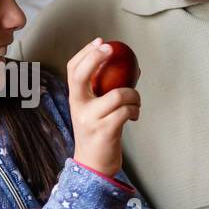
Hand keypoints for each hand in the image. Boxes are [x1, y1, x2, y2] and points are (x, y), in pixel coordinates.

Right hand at [67, 37, 139, 176]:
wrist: (93, 166)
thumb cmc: (98, 134)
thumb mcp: (95, 111)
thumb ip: (106, 91)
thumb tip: (132, 69)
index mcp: (75, 99)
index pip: (72, 70)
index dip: (85, 53)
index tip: (100, 41)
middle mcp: (79, 107)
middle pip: (81, 75)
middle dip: (95, 57)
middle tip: (111, 50)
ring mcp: (91, 119)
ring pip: (117, 94)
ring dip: (133, 96)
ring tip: (135, 104)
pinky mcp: (105, 130)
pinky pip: (126, 111)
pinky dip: (135, 110)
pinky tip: (134, 116)